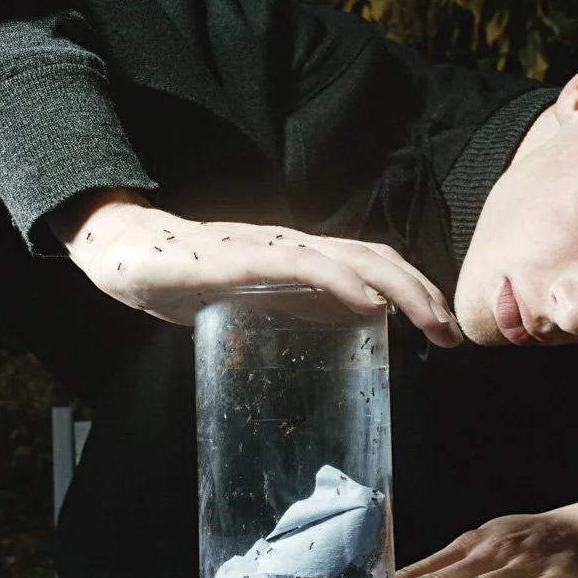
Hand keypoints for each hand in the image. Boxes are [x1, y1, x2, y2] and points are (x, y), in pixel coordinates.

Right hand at [57, 193, 463, 346]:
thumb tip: (331, 333)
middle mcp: (292, 244)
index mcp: (295, 256)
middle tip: (451, 333)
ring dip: (400, 287)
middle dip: (421, 291)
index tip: (440, 327)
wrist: (125, 252)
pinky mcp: (242, 258)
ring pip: (351, 257)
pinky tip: (372, 305)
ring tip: (431, 320)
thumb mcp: (247, 301)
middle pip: (374, 257)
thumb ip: (286, 309)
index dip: (411, 287)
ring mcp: (269, 247)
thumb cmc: (182, 278)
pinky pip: (304, 266)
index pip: (368, 262)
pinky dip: (345, 282)